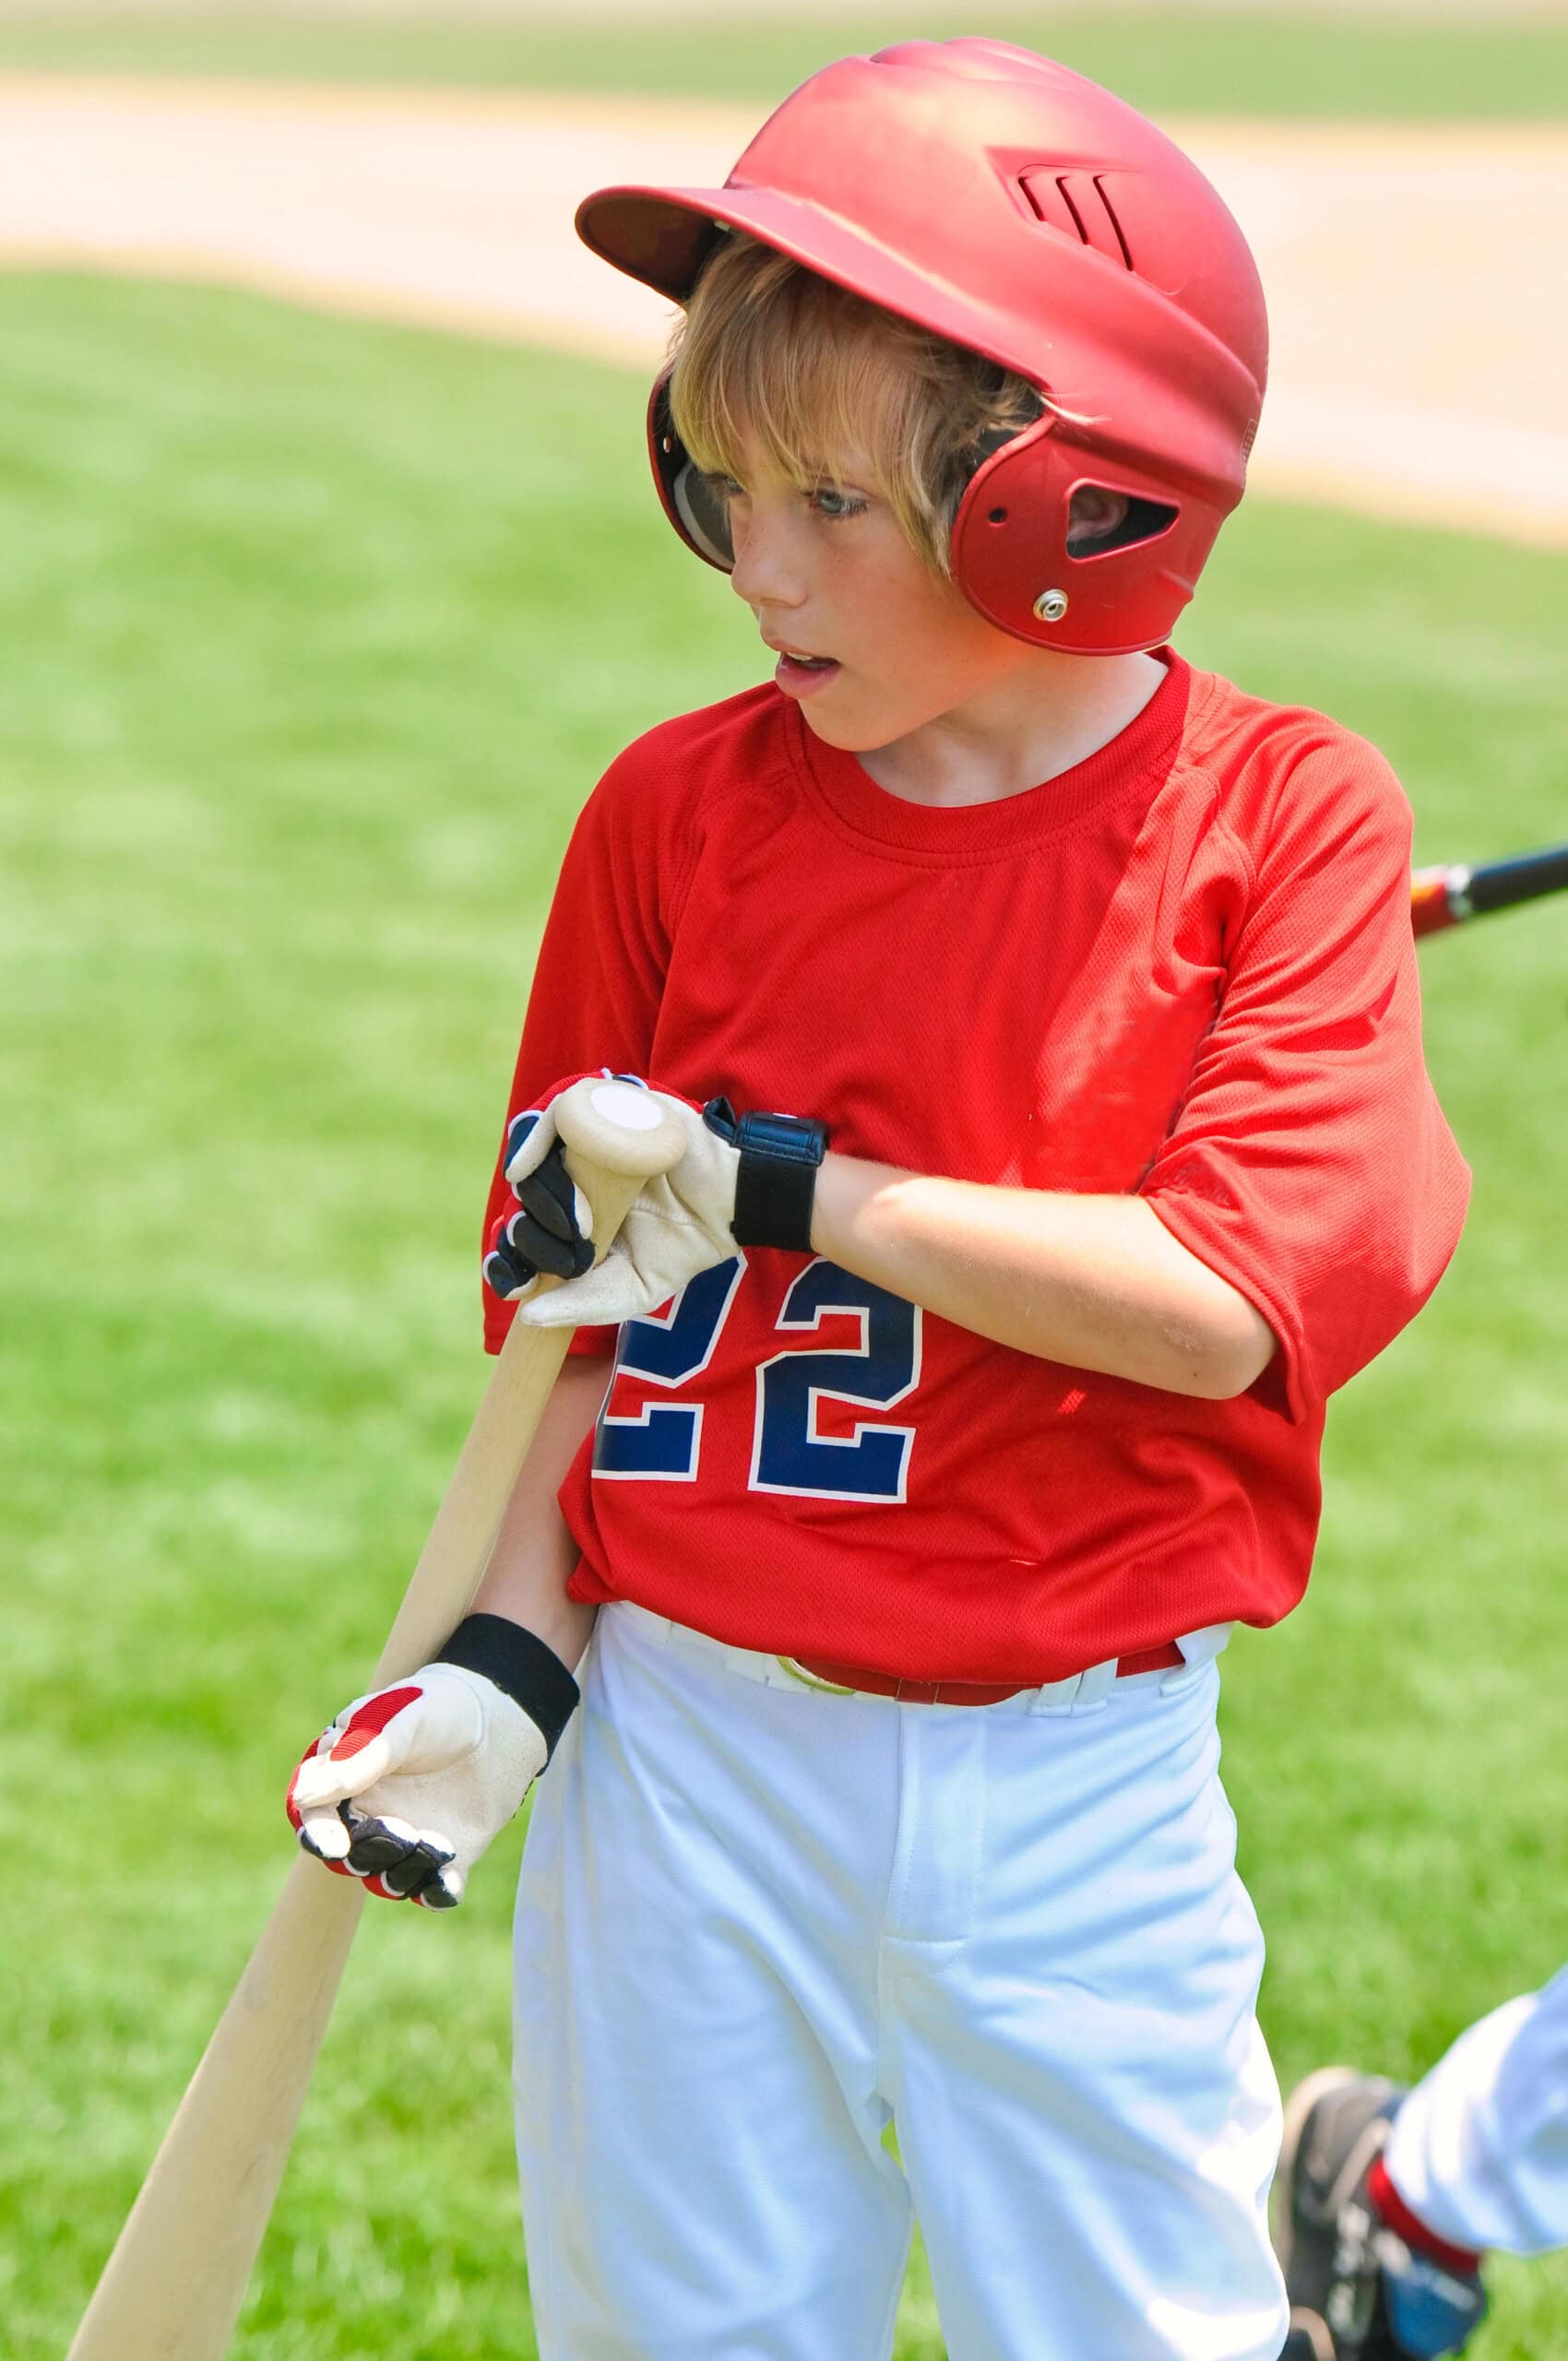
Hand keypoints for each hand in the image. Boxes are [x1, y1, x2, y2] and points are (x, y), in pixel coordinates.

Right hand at [286, 1619, 577, 1907]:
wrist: (500, 1722)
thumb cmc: (439, 1710)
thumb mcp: (402, 1722)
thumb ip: (359, 1758)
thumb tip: (304, 1797)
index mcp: (345, 1779)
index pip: (315, 1815)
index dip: (318, 1834)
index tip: (336, 1845)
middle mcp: (368, 1816)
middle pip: (348, 1856)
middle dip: (371, 1851)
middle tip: (404, 1831)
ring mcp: (406, 1840)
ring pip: (386, 1877)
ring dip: (405, 1869)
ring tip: (438, 1841)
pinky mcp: (444, 1858)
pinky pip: (432, 1890)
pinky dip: (437, 1890)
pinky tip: (449, 1878)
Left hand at [506, 1081, 741, 1329]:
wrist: (730, 1208)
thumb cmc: (682, 1246)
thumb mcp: (631, 1289)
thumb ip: (584, 1304)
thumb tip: (529, 1316)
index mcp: (575, 1218)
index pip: (524, 1231)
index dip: (509, 1257)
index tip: (515, 1283)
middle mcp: (574, 1178)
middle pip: (525, 1198)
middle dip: (530, 1232)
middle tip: (568, 1251)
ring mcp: (589, 1142)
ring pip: (536, 1161)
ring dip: (539, 1196)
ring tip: (576, 1223)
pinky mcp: (608, 1110)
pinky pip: (557, 1116)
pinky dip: (532, 1141)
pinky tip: (524, 1171)